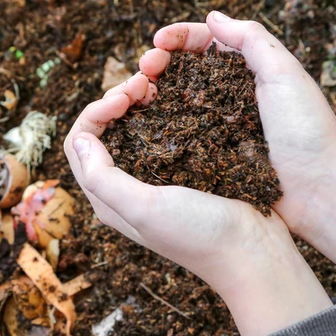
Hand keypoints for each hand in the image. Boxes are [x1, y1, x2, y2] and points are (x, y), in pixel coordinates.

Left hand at [63, 74, 332, 335]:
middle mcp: (127, 187)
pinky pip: (164, 131)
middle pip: (104, 131)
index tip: (124, 97)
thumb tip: (81, 139)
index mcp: (108, 199)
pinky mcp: (185, 169)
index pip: (80, 144)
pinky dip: (164, 110)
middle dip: (116, 100)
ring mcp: (157, 177)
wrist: (254, 252)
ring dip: (138, 101)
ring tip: (157, 83)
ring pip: (133, 127)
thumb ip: (104, 178)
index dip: (95, 112)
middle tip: (143, 82)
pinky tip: (179, 97)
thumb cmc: (199, 234)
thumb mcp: (144, 208)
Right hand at [141, 11, 335, 291]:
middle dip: (159, 62)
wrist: (321, 192)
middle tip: (143, 68)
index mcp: (250, 71)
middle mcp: (231, 95)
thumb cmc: (308, 131)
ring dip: (153, 91)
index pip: (206, 42)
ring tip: (136, 93)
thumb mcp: (285, 73)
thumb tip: (213, 16)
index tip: (157, 41)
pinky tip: (144, 122)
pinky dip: (159, 124)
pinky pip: (179, 135)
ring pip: (176, 100)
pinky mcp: (212, 156)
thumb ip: (252, 39)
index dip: (178, 38)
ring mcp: (219, 126)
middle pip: (184, 69)